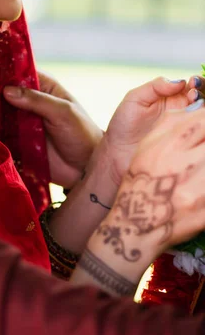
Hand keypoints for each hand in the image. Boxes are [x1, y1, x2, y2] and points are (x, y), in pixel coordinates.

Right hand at [4, 71, 102, 187]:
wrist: (86, 169)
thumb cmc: (82, 135)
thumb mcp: (63, 112)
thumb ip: (37, 100)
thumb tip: (7, 91)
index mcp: (44, 89)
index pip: (19, 74)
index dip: (3, 72)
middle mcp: (30, 104)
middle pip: (4, 95)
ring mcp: (22, 124)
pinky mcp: (17, 143)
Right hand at [73, 107, 204, 297]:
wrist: (135, 226)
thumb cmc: (141, 182)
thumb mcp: (147, 147)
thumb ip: (173, 123)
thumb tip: (200, 108)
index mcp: (169, 148)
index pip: (203, 122)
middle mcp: (185, 168)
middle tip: (201, 154)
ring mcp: (198, 193)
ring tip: (199, 168)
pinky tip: (200, 186)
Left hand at [102, 76, 204, 186]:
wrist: (116, 152)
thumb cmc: (123, 124)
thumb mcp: (134, 99)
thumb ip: (156, 86)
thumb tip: (181, 82)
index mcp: (171, 98)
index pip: (192, 86)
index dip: (197, 82)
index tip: (192, 83)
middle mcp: (181, 112)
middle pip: (201, 99)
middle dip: (202, 93)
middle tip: (193, 95)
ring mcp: (182, 128)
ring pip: (201, 116)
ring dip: (202, 108)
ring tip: (194, 105)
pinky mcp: (182, 144)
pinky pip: (197, 133)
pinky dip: (200, 125)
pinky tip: (195, 121)